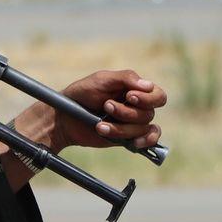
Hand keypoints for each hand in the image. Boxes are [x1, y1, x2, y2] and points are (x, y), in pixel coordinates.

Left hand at [18, 69, 165, 153]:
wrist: (64, 116)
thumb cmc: (82, 94)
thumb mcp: (100, 79)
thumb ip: (125, 78)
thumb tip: (149, 86)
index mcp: (134, 90)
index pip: (157, 95)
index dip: (147, 98)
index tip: (128, 96)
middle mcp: (137, 107)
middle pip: (149, 113)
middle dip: (127, 112)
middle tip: (107, 106)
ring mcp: (133, 123)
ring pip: (142, 128)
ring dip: (120, 127)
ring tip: (99, 125)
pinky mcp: (127, 137)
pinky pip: (148, 140)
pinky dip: (144, 141)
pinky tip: (133, 142)